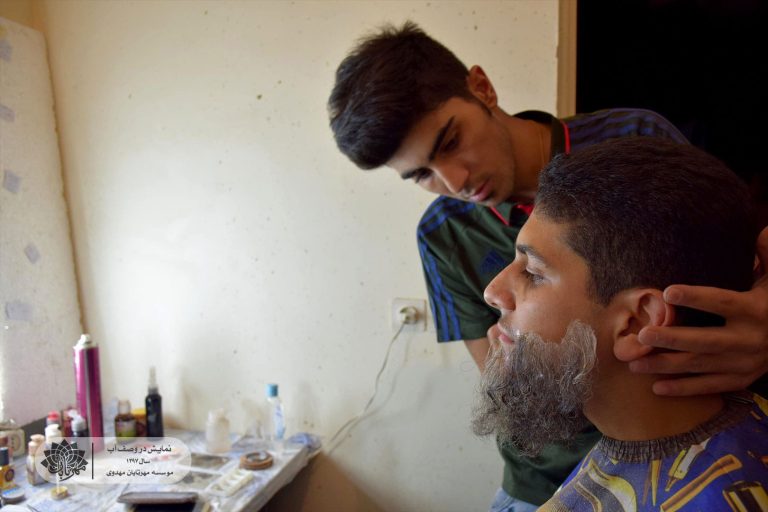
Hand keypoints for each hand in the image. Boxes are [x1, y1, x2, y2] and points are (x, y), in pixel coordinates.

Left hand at [631, 226, 767, 395]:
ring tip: (634, 363)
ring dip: (666, 366)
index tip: (668, 292)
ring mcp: (746, 363)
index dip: (697, 297)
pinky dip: (683, 389)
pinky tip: (656, 387)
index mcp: (756, 310)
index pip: (723, 302)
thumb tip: (762, 231)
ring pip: (701, 366)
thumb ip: (767, 255)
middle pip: (705, 340)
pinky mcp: (741, 379)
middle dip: (672, 339)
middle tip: (641, 335)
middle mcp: (751, 339)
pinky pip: (710, 387)